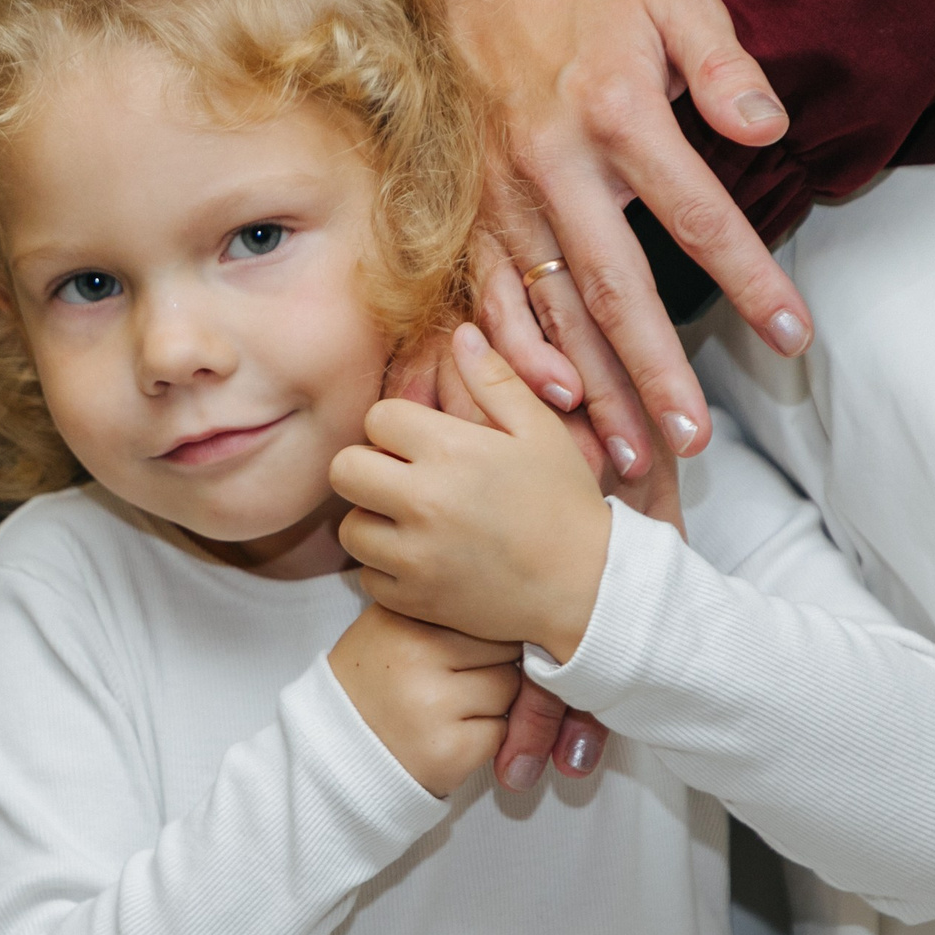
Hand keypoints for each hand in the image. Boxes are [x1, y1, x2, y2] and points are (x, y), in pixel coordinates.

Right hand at [328, 602, 522, 796]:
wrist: (332, 752)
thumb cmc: (370, 685)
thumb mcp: (386, 627)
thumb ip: (437, 607)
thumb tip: (504, 603)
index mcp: (400, 617)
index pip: (478, 608)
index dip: (481, 629)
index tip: (465, 646)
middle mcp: (414, 655)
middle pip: (502, 646)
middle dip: (492, 664)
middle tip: (456, 681)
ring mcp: (432, 704)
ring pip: (508, 688)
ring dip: (492, 702)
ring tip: (449, 708)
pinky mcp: (449, 750)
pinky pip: (500, 732)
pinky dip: (483, 738)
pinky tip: (448, 736)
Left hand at [335, 323, 612, 660]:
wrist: (589, 589)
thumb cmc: (565, 503)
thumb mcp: (540, 431)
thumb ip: (494, 380)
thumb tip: (460, 334)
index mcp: (452, 451)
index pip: (378, 418)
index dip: (397, 425)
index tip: (421, 442)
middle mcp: (424, 502)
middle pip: (345, 469)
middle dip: (368, 467)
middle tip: (402, 477)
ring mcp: (414, 556)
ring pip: (351, 526)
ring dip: (374, 520)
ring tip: (413, 520)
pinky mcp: (413, 600)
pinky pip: (368, 576)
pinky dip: (387, 568)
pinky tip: (423, 559)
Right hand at [433, 0, 810, 473]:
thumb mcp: (675, 1)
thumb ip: (725, 67)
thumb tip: (769, 129)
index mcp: (615, 112)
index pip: (696, 214)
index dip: (748, 279)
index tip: (792, 336)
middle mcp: (554, 166)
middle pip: (614, 289)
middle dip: (655, 372)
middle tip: (693, 443)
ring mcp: (503, 197)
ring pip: (552, 312)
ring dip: (591, 390)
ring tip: (630, 456)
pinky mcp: (470, 215)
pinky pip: (489, 301)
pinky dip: (516, 357)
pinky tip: (550, 406)